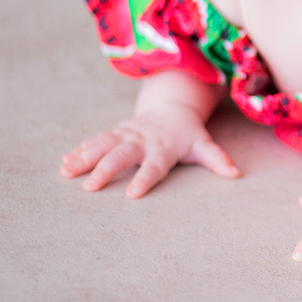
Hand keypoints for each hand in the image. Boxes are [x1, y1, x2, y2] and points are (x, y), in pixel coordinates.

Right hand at [60, 103, 239, 197]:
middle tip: (90, 187)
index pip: (154, 166)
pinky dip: (80, 150)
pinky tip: (64, 162)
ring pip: (103, 144)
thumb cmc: (188, 134)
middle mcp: (142, 140)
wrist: (174, 107)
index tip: (133, 194)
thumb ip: (217, 159)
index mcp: (163, 147)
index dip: (145, 179)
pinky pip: (96, 140)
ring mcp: (126, 134)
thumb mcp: (204, 145)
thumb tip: (236, 173)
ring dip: (84, 157)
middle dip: (106, 169)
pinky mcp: (116, 132)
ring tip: (66, 171)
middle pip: (122, 155)